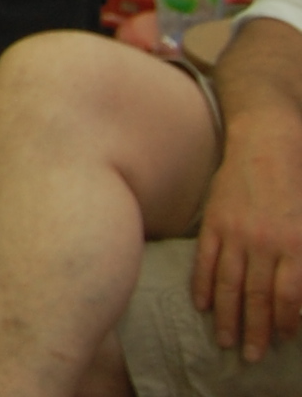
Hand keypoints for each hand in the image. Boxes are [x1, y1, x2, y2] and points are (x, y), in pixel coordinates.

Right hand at [197, 111, 301, 358]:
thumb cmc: (300, 179)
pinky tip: (201, 304)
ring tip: (225, 341)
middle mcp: (265, 243)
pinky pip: (205, 259)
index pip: (290, 296)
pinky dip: (202, 283)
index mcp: (296, 243)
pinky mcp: (214, 220)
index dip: (287, 322)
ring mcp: (236, 232)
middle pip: (258, 297)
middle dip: (257, 330)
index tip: (285, 340)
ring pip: (229, 283)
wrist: (268, 138)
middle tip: (253, 356)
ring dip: (227, 316)